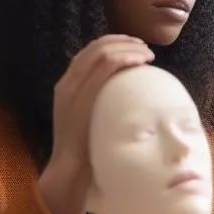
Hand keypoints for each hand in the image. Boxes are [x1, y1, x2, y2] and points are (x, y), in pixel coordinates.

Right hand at [39, 35, 152, 213]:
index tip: (135, 48)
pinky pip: (105, 67)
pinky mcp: (80, 97)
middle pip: (96, 46)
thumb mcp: (91, 121)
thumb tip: (126, 97)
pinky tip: (140, 62)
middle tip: (145, 48)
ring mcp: (71, 89)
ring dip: (128, 48)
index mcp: (67, 86)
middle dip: (123, 41)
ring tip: (147, 54)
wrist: (68, 172)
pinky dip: (125, 58)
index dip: (114, 43)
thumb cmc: (86, 150)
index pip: (89, 52)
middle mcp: (66, 83)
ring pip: (101, 52)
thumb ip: (100, 105)